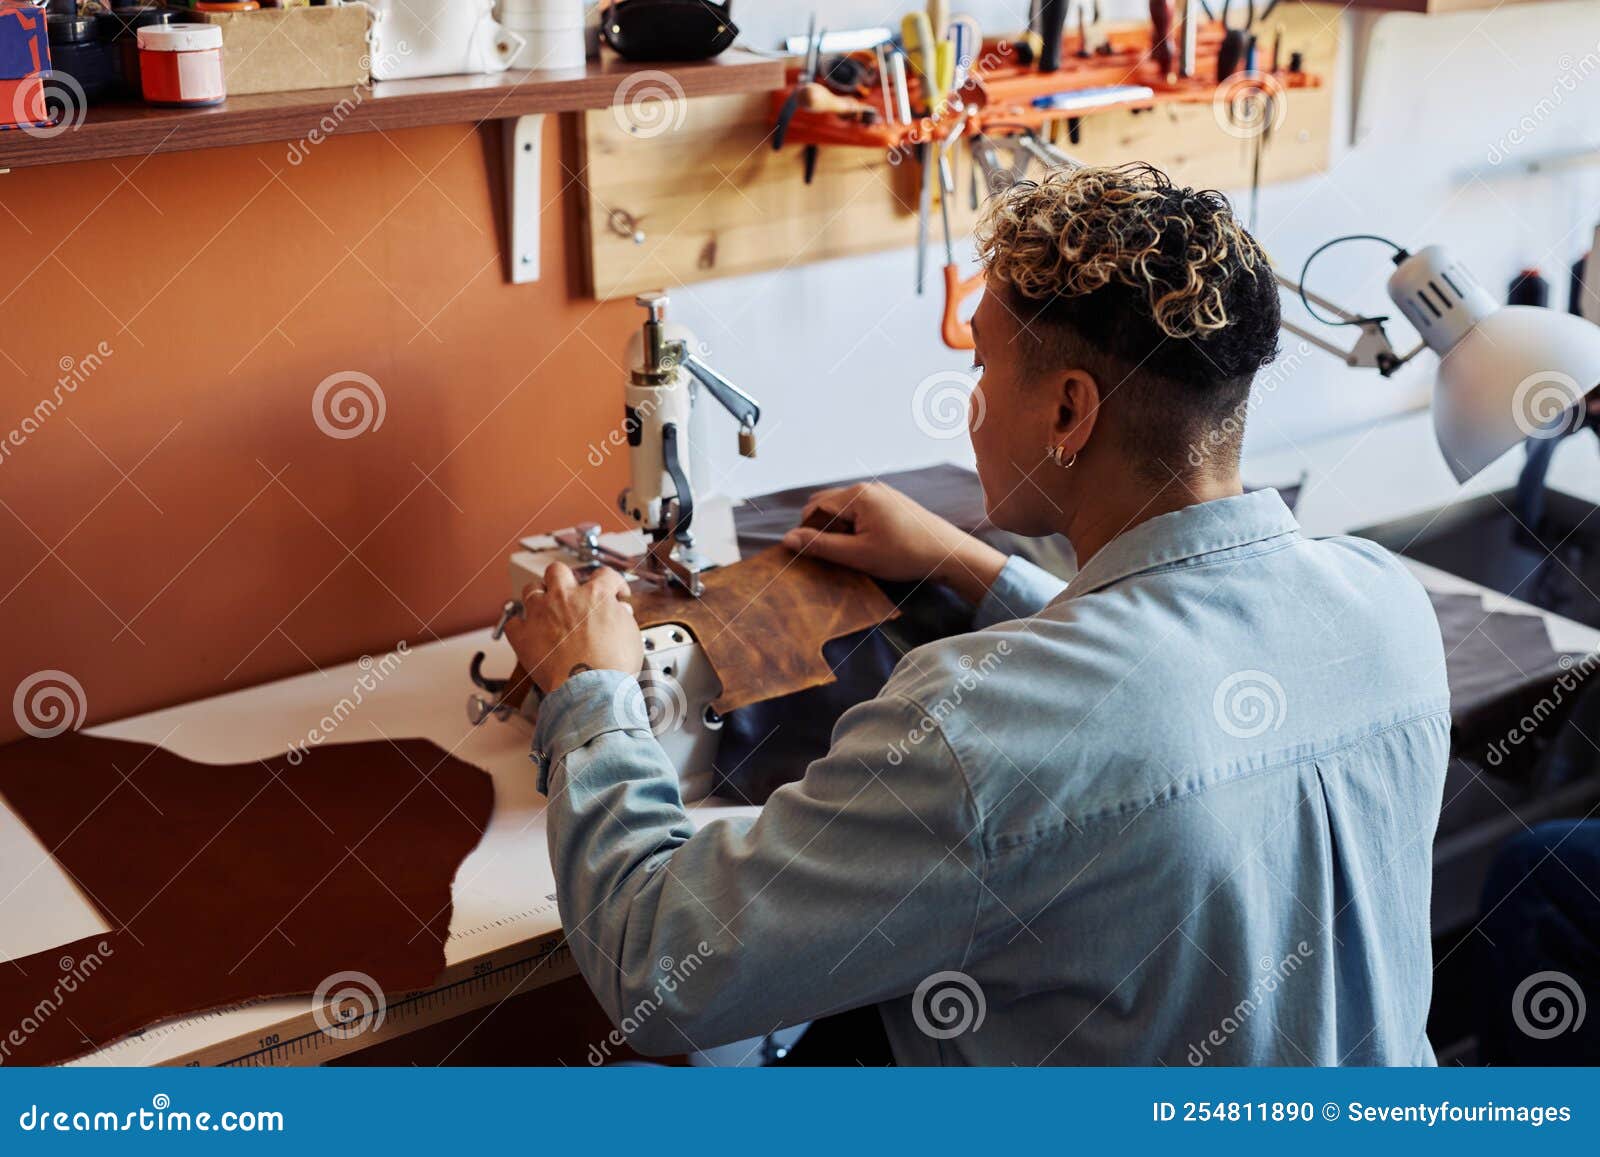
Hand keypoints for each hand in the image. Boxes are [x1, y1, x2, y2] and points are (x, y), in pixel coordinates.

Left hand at [502, 564, 643, 695]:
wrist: (592, 689)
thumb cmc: (612, 666)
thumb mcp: (630, 635)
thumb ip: (622, 616)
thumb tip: (619, 609)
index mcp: (595, 595)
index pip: (605, 575)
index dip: (613, 583)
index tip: (614, 593)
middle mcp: (565, 597)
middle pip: (557, 570)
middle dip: (564, 578)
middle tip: (570, 592)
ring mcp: (541, 614)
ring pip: (531, 589)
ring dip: (538, 597)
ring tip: (545, 608)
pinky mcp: (523, 635)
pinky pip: (512, 622)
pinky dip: (519, 626)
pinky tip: (526, 632)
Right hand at [780, 481, 1007, 604]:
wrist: (947, 553)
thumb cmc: (904, 554)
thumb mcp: (858, 555)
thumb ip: (820, 546)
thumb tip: (788, 539)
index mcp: (857, 495)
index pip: (815, 506)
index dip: (807, 530)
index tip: (811, 553)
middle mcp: (867, 488)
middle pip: (827, 504)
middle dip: (821, 528)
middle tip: (831, 554)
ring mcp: (881, 493)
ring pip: (844, 509)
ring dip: (839, 529)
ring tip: (852, 553)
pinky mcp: (890, 503)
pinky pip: (860, 511)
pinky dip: (854, 527)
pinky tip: (867, 546)